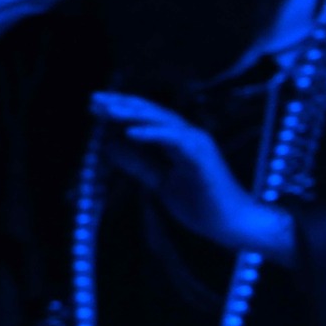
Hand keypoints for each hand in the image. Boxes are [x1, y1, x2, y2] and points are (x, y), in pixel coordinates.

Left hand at [91, 93, 295, 261]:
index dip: (120, 111)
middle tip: (94, 100)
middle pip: (151, 112)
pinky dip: (151, 134)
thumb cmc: (202, 205)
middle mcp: (188, 136)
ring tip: (107, 111)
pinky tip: (130, 132)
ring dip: (133, 114)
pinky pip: (174, 139)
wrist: (232, 225)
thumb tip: (110, 147)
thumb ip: (138, 165)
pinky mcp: (202, 156)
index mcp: (178, 141)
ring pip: (161, 120)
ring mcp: (197, 143)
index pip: (146, 119)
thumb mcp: (160, 183)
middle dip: (121, 104)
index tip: (94, 108)